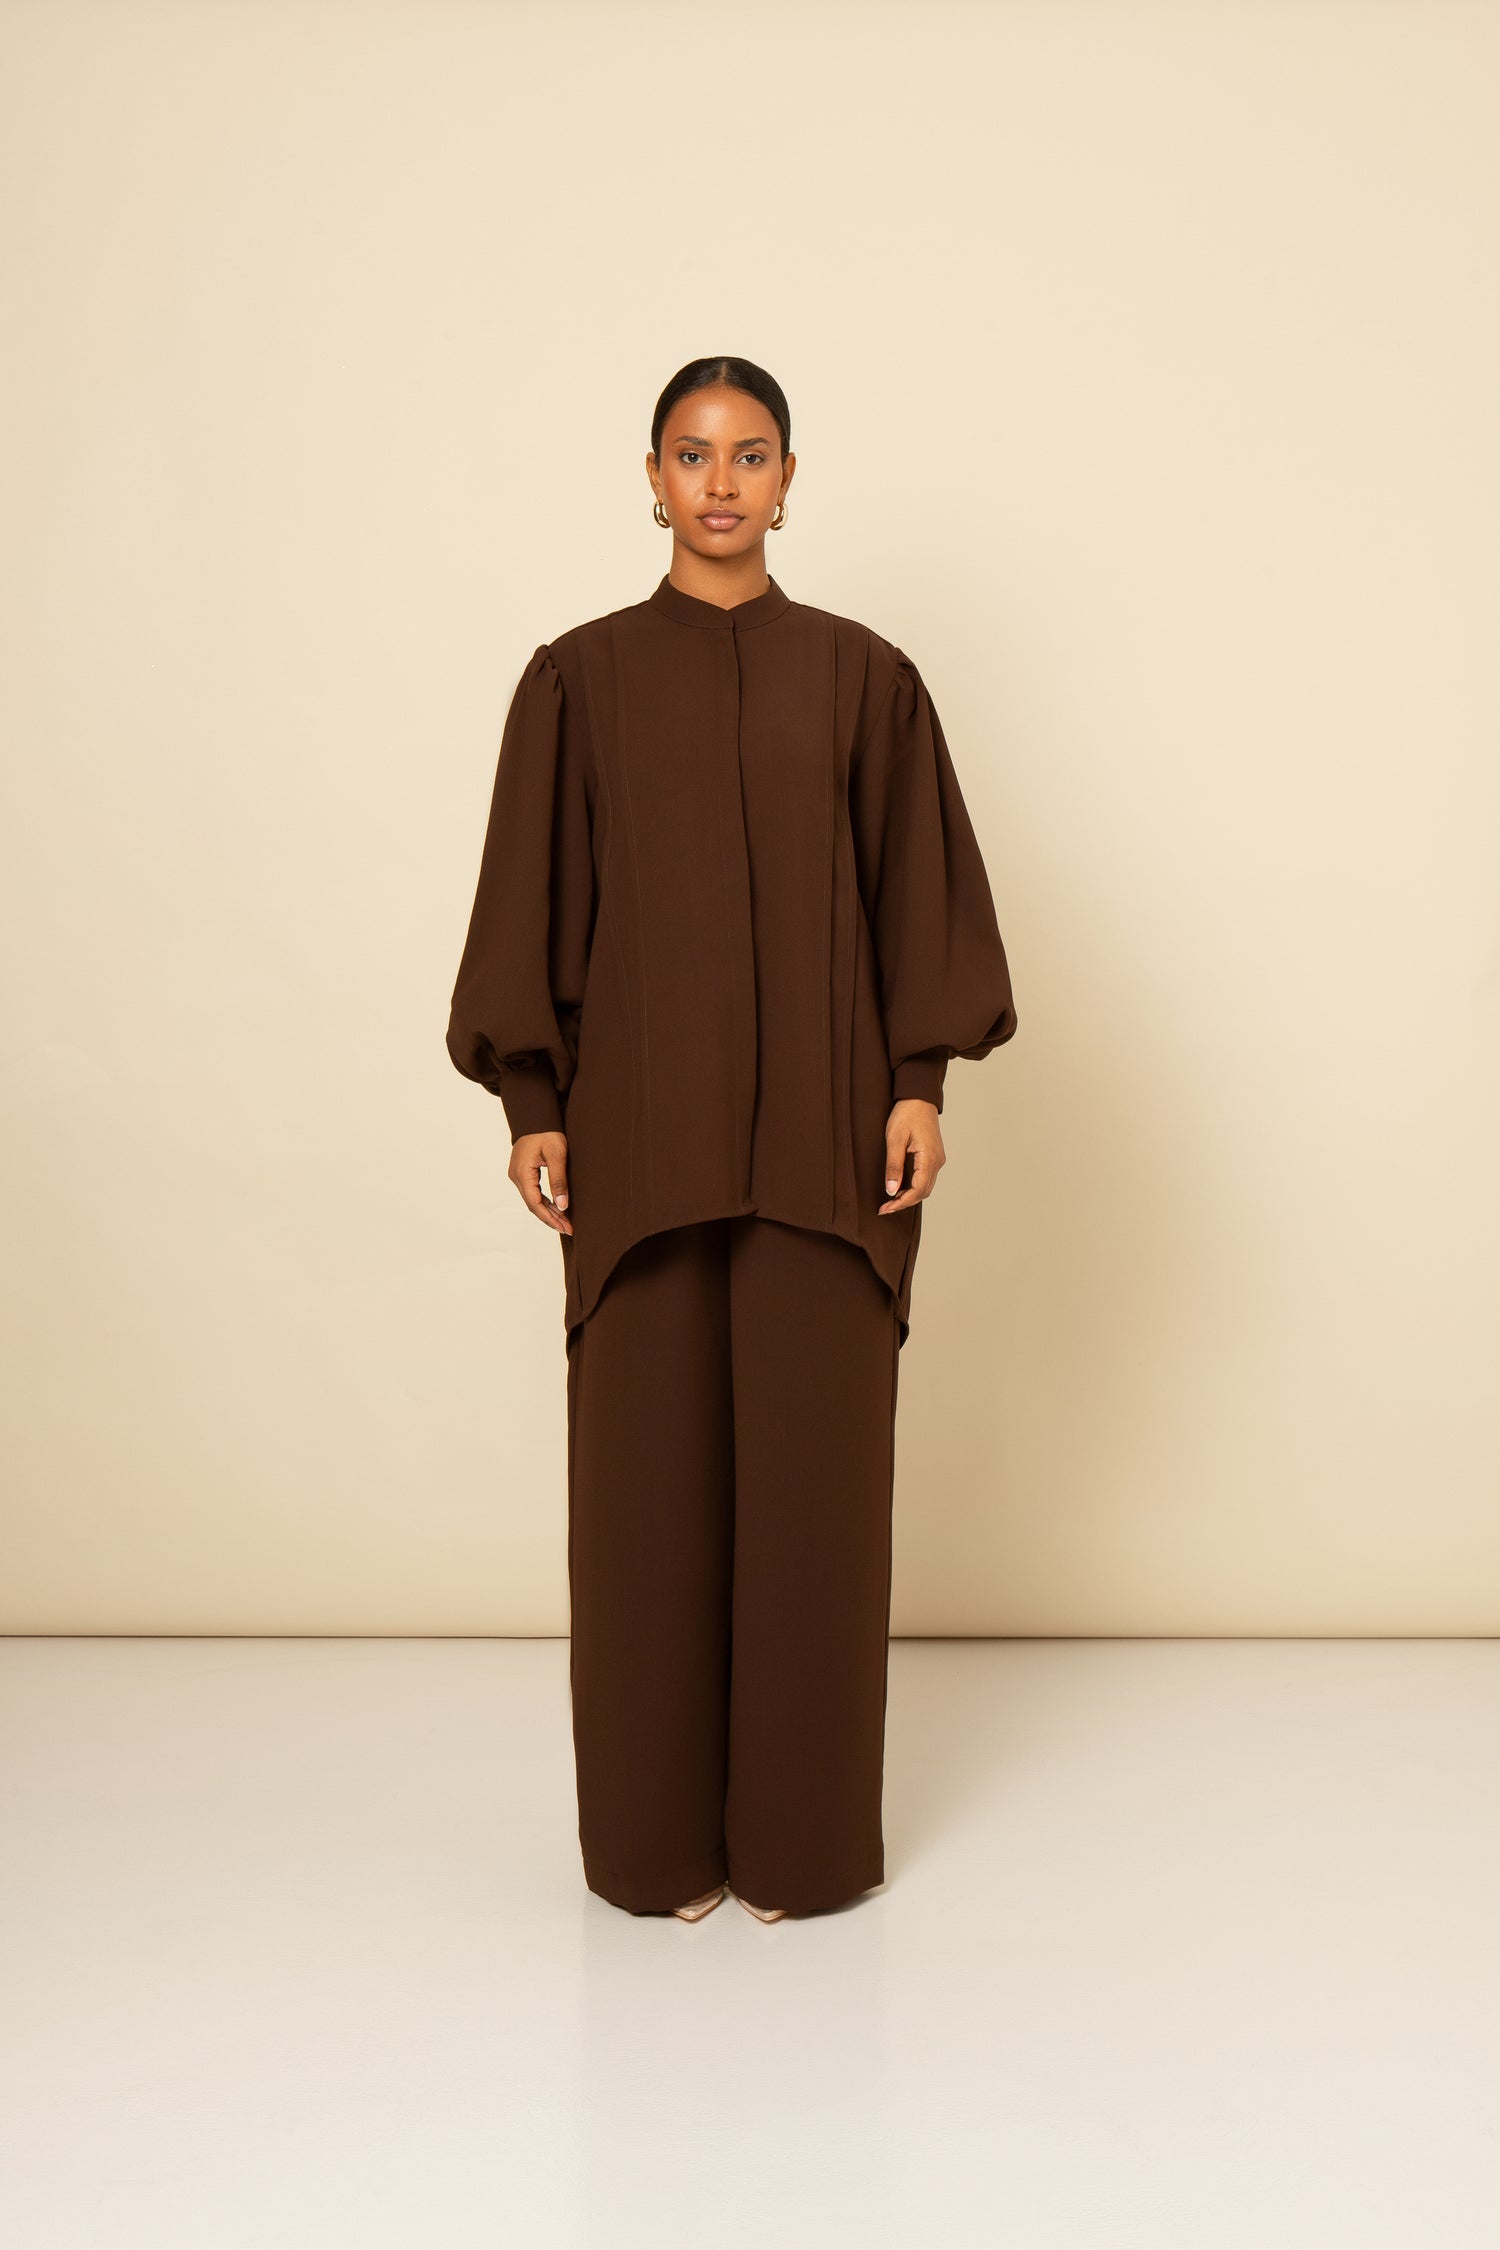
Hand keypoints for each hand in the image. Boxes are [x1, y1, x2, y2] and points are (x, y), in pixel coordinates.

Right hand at [510, 1131, 572, 1234]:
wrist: (535, 1115)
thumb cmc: (547, 1132)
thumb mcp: (557, 1154)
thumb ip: (559, 1180)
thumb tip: (562, 1206)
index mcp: (522, 1173)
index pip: (535, 1204)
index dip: (550, 1218)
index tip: (565, 1227)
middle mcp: (516, 1176)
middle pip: (533, 1205)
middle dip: (551, 1218)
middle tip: (568, 1229)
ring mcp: (517, 1175)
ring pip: (532, 1200)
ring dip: (548, 1211)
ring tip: (564, 1222)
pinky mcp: (522, 1172)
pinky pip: (532, 1192)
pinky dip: (544, 1202)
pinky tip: (556, 1208)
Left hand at [878, 1099, 945, 1214]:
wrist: (919, 1097)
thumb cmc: (906, 1114)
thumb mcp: (894, 1139)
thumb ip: (893, 1166)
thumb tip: (891, 1191)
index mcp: (929, 1158)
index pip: (917, 1191)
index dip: (901, 1203)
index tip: (885, 1209)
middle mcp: (937, 1161)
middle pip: (923, 1192)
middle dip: (904, 1203)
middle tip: (885, 1208)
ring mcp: (937, 1159)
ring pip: (925, 1187)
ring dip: (909, 1196)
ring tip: (890, 1201)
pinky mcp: (934, 1156)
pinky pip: (926, 1178)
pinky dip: (914, 1187)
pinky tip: (900, 1188)